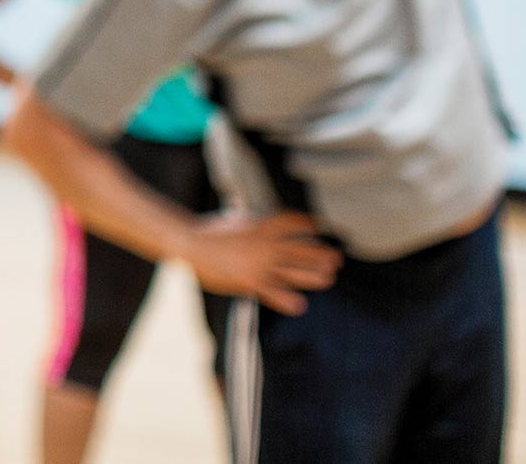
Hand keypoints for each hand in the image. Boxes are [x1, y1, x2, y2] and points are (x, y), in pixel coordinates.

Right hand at [178, 210, 340, 314]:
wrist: (189, 243)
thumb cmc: (206, 231)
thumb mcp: (233, 221)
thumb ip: (250, 224)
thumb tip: (259, 222)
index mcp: (259, 226)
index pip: (290, 222)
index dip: (306, 224)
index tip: (319, 226)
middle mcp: (263, 245)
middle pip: (299, 249)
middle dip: (319, 254)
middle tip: (336, 259)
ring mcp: (258, 264)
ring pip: (292, 271)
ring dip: (312, 275)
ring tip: (328, 278)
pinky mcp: (249, 282)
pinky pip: (273, 293)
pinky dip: (287, 300)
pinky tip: (299, 305)